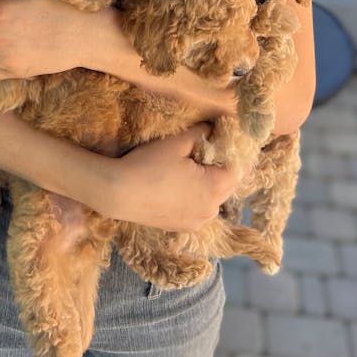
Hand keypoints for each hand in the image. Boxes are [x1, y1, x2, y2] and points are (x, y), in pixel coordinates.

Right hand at [109, 124, 239, 230]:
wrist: (118, 194)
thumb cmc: (149, 165)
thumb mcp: (177, 142)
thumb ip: (201, 133)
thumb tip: (213, 128)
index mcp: (215, 187)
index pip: (237, 168)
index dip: (231, 152)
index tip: (220, 140)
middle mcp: (212, 210)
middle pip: (228, 185)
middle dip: (221, 168)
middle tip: (205, 151)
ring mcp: (197, 222)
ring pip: (214, 199)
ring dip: (209, 184)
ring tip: (190, 169)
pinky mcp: (183, 228)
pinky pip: (199, 210)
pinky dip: (196, 198)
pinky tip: (179, 187)